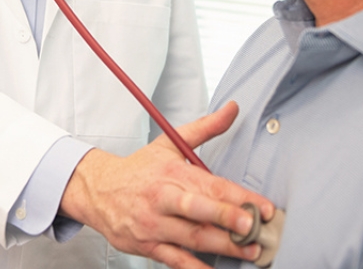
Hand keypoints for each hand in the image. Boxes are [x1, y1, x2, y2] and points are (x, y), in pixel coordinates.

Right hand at [59, 101, 274, 268]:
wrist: (98, 190)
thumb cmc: (140, 169)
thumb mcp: (170, 143)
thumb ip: (206, 128)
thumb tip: (233, 108)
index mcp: (172, 172)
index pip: (211, 184)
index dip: (239, 196)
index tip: (264, 206)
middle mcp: (163, 198)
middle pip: (198, 210)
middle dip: (226, 218)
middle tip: (253, 226)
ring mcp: (155, 224)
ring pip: (191, 237)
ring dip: (222, 246)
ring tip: (249, 251)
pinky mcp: (148, 245)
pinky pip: (174, 260)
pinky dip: (194, 268)